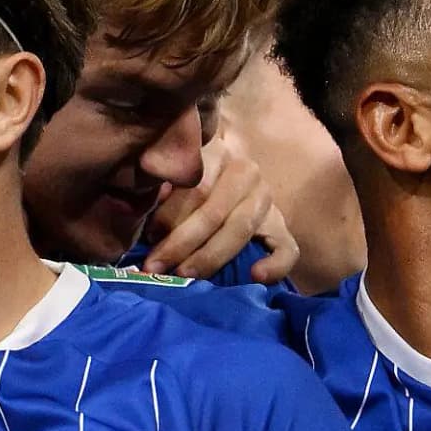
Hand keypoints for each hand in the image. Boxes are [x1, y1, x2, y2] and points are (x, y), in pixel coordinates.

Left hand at [144, 131, 299, 285]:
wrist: (226, 186)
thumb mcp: (169, 180)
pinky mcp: (282, 226)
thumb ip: (158, 191)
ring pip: (240, 228)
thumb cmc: (183, 189)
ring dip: (210, 256)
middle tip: (156, 268)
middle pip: (214, 211)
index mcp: (217, 154)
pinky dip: (274, 265)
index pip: (195, 186)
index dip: (168, 215)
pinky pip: (287, 249)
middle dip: (181, 243)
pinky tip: (255, 276)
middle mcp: (246, 172)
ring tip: (186, 276)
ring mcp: (267, 199)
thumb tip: (144, 207)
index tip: (147, 238)